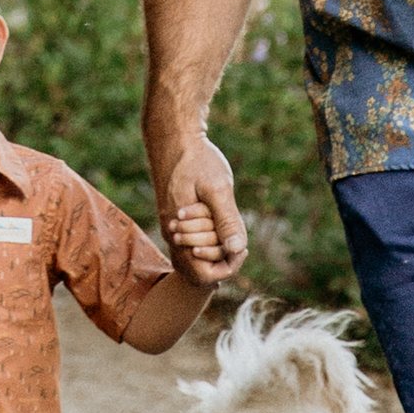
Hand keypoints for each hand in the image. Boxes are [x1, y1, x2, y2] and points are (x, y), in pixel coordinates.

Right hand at [158, 128, 247, 285]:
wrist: (174, 137)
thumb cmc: (196, 160)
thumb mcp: (217, 189)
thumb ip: (226, 221)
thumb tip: (237, 249)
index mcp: (179, 232)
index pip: (206, 275)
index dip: (228, 265)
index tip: (241, 245)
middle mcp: (172, 234)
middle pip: (202, 267)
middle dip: (223, 252)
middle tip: (233, 226)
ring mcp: (171, 226)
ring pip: (197, 254)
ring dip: (216, 243)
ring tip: (225, 218)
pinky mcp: (174, 216)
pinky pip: (194, 239)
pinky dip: (209, 232)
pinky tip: (218, 213)